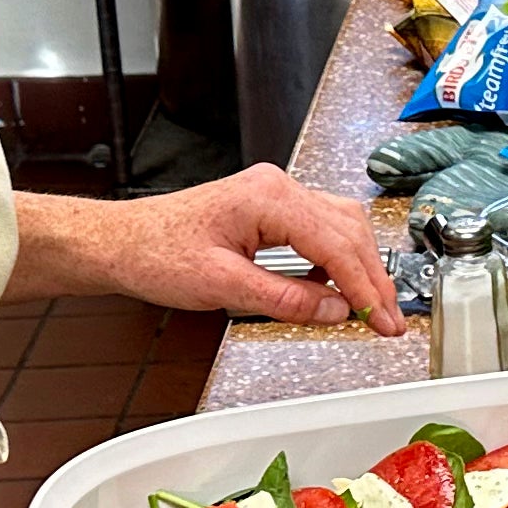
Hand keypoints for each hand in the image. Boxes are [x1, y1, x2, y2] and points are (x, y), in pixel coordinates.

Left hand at [88, 165, 403, 332]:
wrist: (119, 242)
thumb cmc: (155, 254)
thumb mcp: (222, 287)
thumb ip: (285, 299)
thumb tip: (335, 310)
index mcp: (268, 198)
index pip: (336, 244)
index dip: (365, 287)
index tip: (383, 320)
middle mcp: (276, 188)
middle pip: (349, 229)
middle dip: (372, 277)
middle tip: (388, 320)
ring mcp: (274, 195)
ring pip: (340, 226)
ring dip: (358, 267)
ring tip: (370, 308)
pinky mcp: (268, 208)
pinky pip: (319, 229)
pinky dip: (336, 259)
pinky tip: (335, 287)